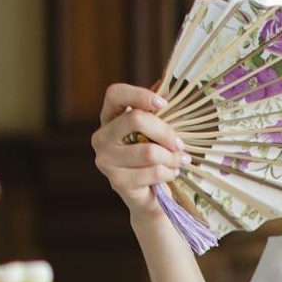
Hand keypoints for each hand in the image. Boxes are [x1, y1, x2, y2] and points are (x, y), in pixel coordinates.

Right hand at [91, 83, 187, 216]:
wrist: (151, 196)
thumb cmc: (156, 157)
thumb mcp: (158, 131)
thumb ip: (159, 111)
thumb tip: (169, 84)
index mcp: (110, 118)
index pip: (115, 94)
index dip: (139, 94)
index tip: (163, 104)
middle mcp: (101, 137)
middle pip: (135, 119)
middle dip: (166, 132)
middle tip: (180, 144)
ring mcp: (105, 160)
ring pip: (149, 150)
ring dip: (173, 157)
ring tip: (179, 160)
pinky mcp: (117, 181)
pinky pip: (154, 171)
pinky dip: (170, 172)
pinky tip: (171, 173)